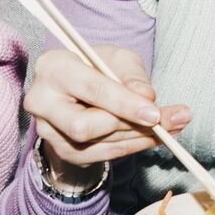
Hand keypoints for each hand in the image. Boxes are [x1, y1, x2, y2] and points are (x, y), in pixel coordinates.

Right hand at [25, 46, 177, 183]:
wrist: (77, 88)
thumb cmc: (96, 66)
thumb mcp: (117, 58)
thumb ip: (132, 75)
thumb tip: (146, 98)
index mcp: (52, 68)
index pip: (89, 89)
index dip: (123, 103)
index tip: (155, 112)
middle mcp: (42, 101)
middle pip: (84, 126)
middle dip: (129, 125)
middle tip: (168, 120)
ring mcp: (49, 131)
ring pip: (96, 144)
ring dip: (138, 138)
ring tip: (173, 125)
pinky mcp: (63, 151)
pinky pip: (101, 156)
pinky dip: (132, 147)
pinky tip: (154, 137)